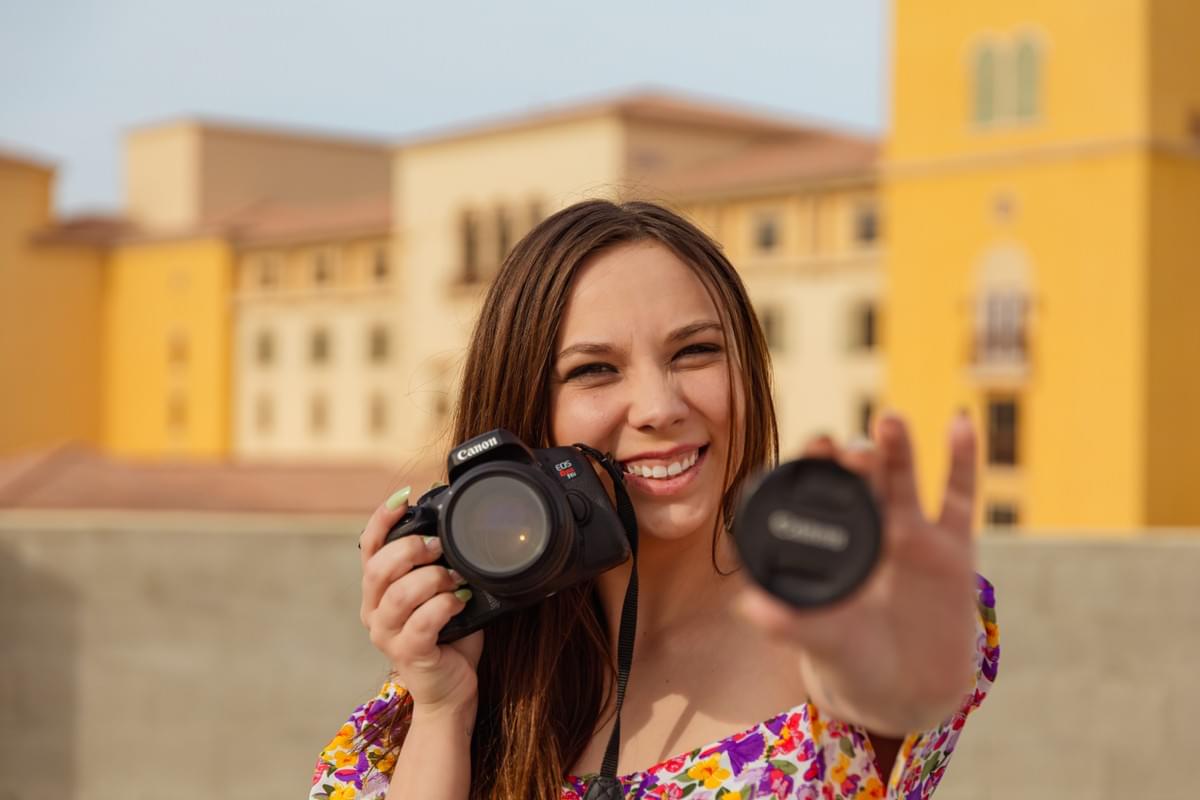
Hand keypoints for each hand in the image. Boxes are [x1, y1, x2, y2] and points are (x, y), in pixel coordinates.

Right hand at [359, 490, 484, 715]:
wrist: (452, 688)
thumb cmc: (449, 636)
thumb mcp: (440, 592)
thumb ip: (439, 563)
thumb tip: (454, 524)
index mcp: (378, 590)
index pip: (368, 547)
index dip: (381, 519)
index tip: (403, 497)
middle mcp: (374, 610)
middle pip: (378, 568)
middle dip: (412, 549)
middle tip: (440, 547)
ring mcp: (387, 635)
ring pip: (399, 595)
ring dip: (432, 579)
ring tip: (456, 580)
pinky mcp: (407, 654)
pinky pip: (422, 623)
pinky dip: (444, 605)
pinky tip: (460, 601)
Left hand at [736, 412, 979, 733]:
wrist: (910, 695)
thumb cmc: (852, 664)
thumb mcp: (821, 644)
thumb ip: (788, 623)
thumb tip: (750, 606)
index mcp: (829, 548)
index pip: (816, 496)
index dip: (811, 469)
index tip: (810, 449)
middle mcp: (866, 531)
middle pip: (859, 480)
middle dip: (852, 458)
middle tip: (843, 447)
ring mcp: (910, 536)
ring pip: (902, 480)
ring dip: (896, 449)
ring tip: (889, 422)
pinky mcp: (953, 551)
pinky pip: (959, 499)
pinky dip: (963, 460)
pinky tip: (962, 423)